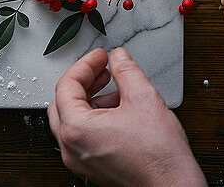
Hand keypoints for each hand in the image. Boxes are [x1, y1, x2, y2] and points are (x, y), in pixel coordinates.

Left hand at [48, 47, 206, 186]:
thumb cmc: (159, 157)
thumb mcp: (143, 98)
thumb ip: (126, 70)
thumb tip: (118, 57)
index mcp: (76, 128)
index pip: (67, 84)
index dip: (85, 64)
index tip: (100, 56)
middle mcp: (71, 147)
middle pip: (64, 102)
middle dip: (84, 81)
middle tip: (103, 69)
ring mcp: (80, 160)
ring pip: (73, 119)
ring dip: (91, 99)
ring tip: (117, 89)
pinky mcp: (92, 167)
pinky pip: (83, 136)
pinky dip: (95, 118)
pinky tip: (119, 110)